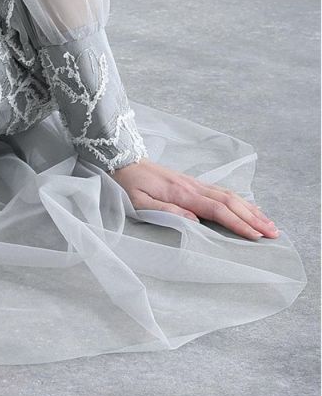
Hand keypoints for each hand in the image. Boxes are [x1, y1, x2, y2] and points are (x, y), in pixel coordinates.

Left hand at [110, 157, 279, 240]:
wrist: (122, 159)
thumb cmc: (129, 185)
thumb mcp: (140, 202)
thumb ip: (167, 211)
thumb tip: (194, 221)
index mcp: (182, 193)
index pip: (217, 209)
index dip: (238, 224)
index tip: (256, 237)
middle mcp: (192, 186)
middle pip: (230, 202)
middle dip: (254, 218)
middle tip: (274, 233)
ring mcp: (194, 182)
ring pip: (229, 195)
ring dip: (251, 210)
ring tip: (269, 223)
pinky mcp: (192, 182)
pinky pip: (221, 191)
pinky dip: (240, 200)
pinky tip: (249, 207)